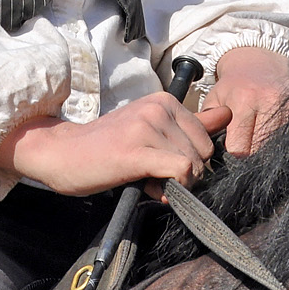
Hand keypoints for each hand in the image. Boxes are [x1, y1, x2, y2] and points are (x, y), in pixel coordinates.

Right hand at [0, 93, 232, 197]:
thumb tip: (227, 115)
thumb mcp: (150, 129)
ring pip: (193, 165)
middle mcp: (159, 107)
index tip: (170, 168)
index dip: (194, 161)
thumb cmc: (106, 147)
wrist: (62, 154)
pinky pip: (180, 171)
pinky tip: (152, 188)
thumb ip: (189, 125)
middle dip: (188, 174)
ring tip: (148, 181)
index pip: (207, 137)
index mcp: (164, 100)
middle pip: (204, 153)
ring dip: (176, 185)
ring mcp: (147, 126)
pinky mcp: (137, 150)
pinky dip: (174, 189)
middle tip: (157, 178)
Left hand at [198, 46, 288, 155]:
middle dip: (250, 157)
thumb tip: (208, 151)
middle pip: (260, 151)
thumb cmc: (233, 85)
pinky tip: (270, 137)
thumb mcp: (214, 99)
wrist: (260, 62)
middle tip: (244, 153)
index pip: (240, 148)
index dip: (233, 157)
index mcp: (242, 100)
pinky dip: (279, 143)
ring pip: (276, 148)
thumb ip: (209, 124)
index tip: (230, 155)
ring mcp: (287, 106)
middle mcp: (268, 102)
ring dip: (266, 152)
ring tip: (256, 143)